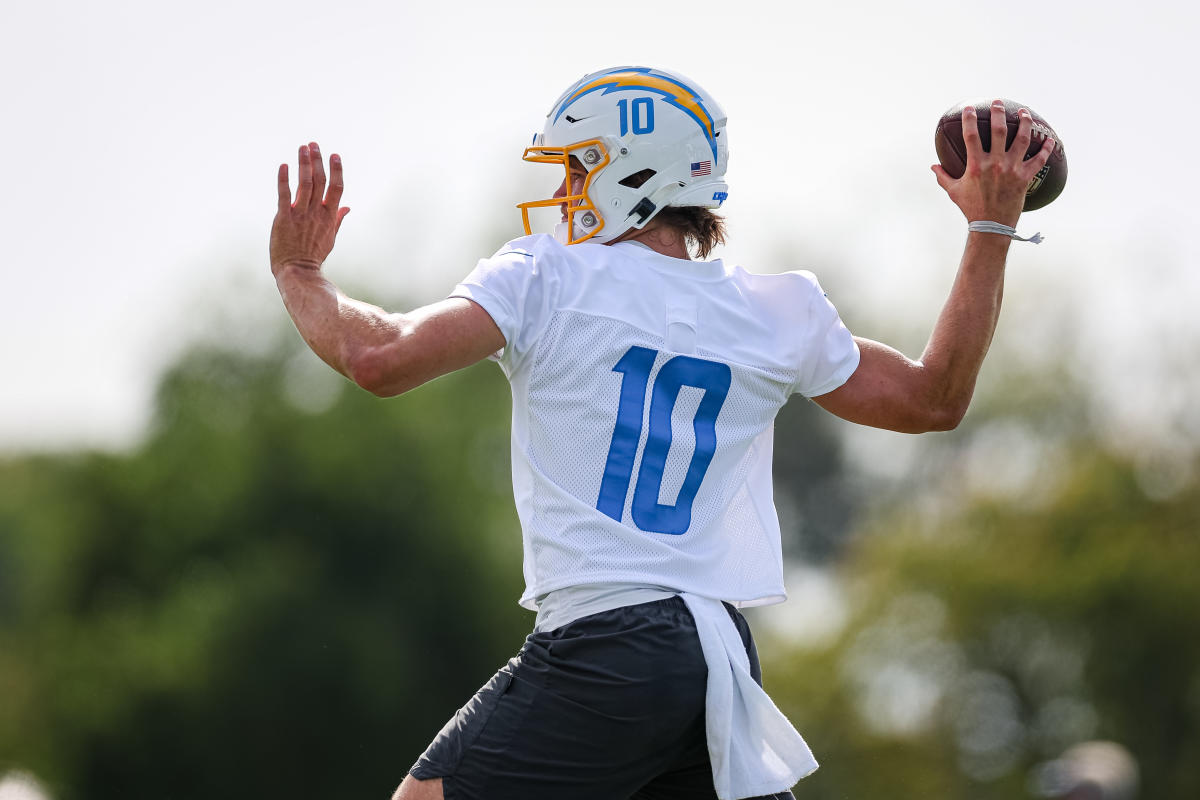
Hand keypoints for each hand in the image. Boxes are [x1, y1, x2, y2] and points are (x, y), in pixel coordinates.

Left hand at [270, 142, 349, 275]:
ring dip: (303, 163)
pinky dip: (284, 179)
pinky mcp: (284, 218)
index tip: (334, 155)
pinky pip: (284, 194)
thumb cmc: (314, 256)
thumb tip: (347, 207)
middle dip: (318, 160)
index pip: (336, 188)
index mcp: (329, 217)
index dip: (336, 170)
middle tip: (313, 144)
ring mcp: (300, 215)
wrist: (297, 271)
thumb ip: (338, 220)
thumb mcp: (330, 238)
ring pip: (304, 183)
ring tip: (302, 148)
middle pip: (320, 181)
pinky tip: (284, 165)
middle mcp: (316, 213)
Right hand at [932, 100, 1054, 226]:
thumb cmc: (971, 208)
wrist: (991, 226)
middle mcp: (995, 164)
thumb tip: (933, 167)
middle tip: (997, 103)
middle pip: (999, 131)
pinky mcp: (1025, 177)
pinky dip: (1046, 148)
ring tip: (1024, 113)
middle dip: (998, 114)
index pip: (971, 136)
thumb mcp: (953, 192)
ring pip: (1022, 140)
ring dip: (1025, 123)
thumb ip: (943, 177)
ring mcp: (1012, 169)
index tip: (969, 108)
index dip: (969, 120)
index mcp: (976, 166)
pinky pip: (1039, 159)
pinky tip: (1049, 138)